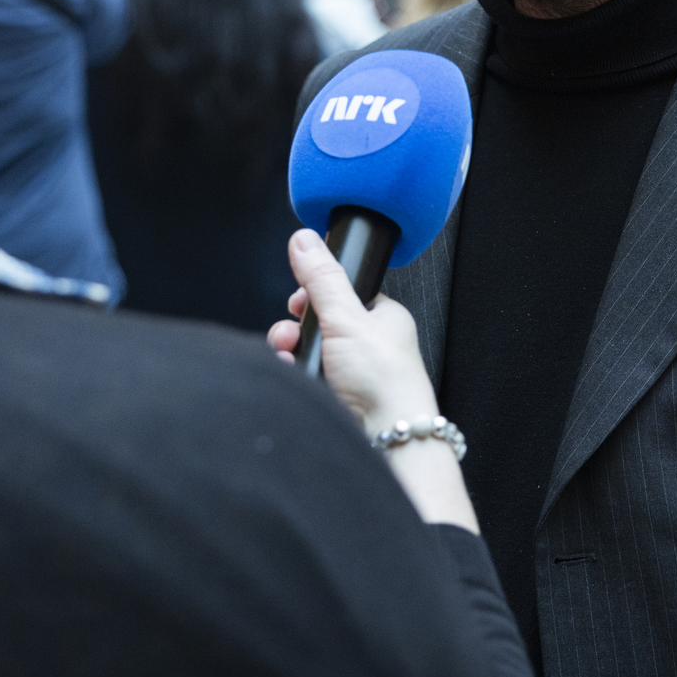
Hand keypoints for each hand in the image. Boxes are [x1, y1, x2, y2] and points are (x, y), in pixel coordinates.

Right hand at [269, 229, 477, 530]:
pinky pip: (307, 375)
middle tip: (291, 330)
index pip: (343, 293)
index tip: (299, 300)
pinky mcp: (339, 397)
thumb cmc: (384, 379)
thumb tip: (304, 239)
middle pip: (319, 322)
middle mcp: (370, 344)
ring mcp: (354, 373)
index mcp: (384, 317)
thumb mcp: (347, 316)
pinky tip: (290, 372)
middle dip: (295, 325)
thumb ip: (321, 278)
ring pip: (309, 349)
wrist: (389, 438)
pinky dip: (294, 372)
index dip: (315, 294)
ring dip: (291, 348)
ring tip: (287, 353)